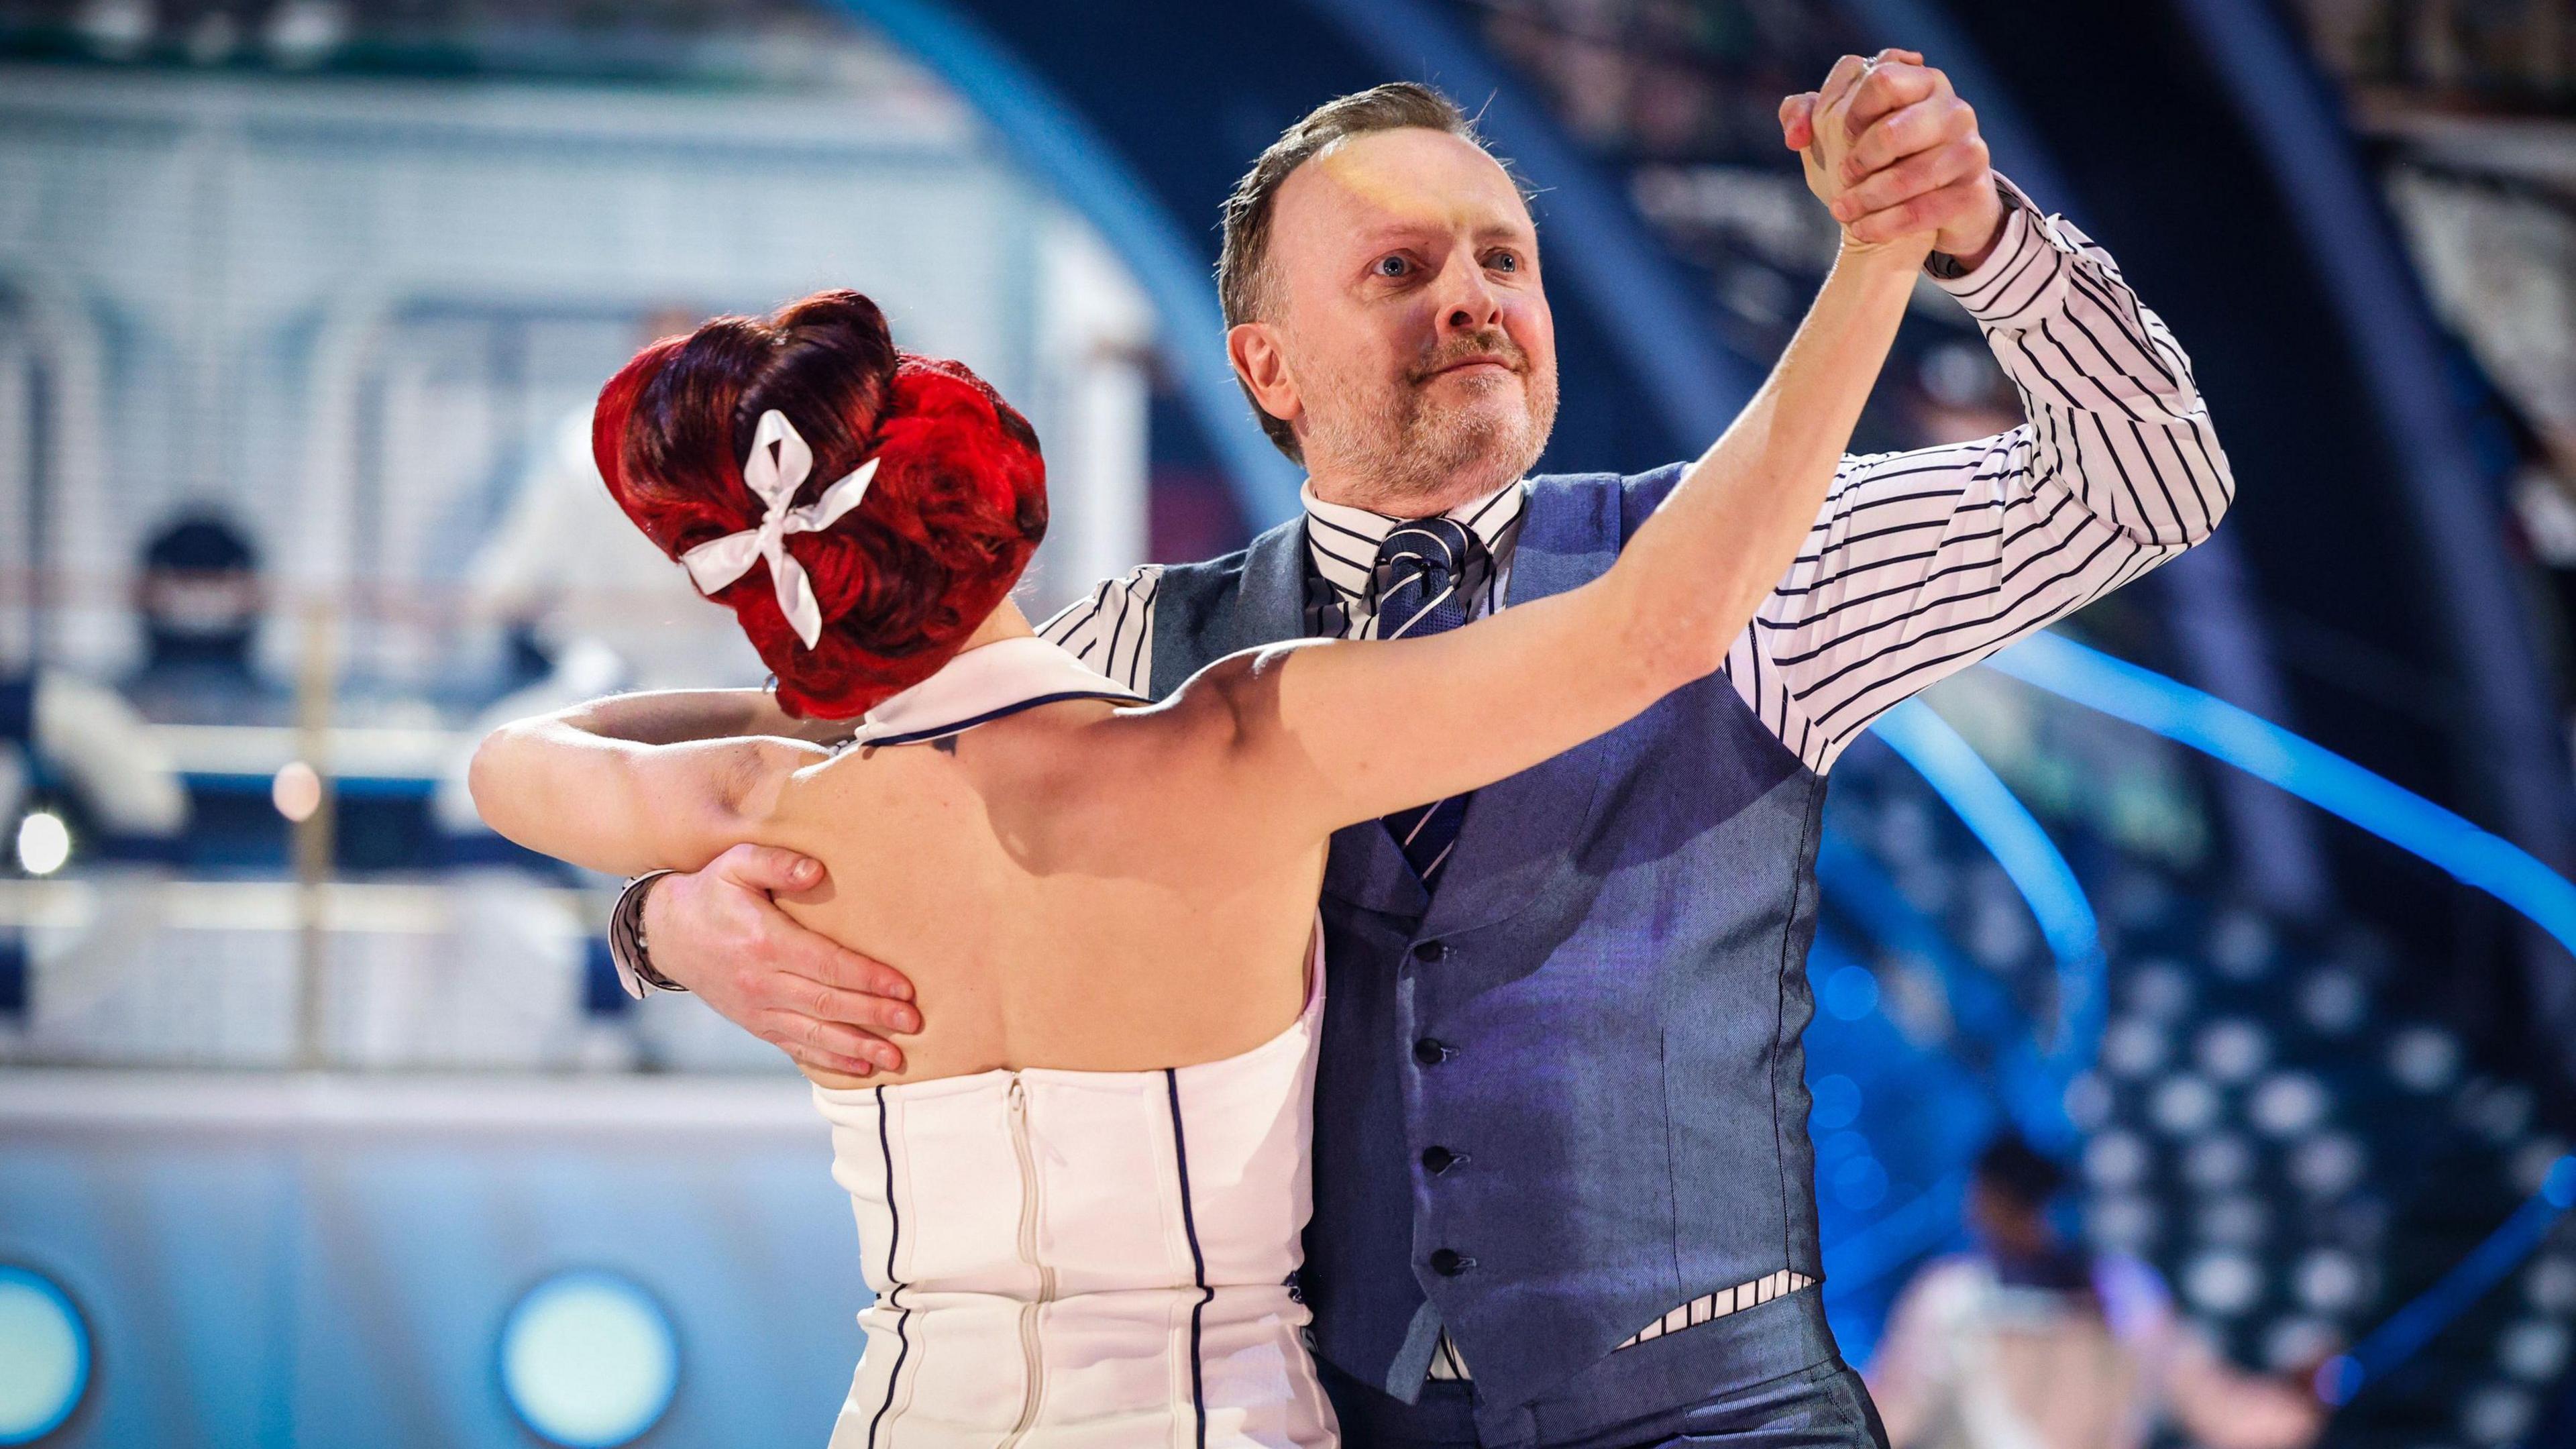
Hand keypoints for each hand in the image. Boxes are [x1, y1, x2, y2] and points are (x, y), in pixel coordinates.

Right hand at [641, 844, 920, 1075]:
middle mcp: (761, 982)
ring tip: (895, 1058)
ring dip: (858, 1046)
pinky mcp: (754, 1023)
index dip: (867, 978)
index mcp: (764, 942)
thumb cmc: (711, 892)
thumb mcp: (736, 864)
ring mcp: (756, 1008)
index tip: (903, 988)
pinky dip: (828, 1058)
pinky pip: (795, 1046)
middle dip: (873, 1016)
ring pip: (814, 1033)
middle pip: (827, 1003)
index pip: (826, 965)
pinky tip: (859, 1066)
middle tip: (914, 1024)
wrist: (667, 933)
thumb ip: (776, 862)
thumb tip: (815, 870)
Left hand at [1780, 48, 2004, 264]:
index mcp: (1922, 82)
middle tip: (1845, 176)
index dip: (1852, 112)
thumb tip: (1795, 135)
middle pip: (1890, 131)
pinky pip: (1921, 211)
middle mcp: (1953, 109)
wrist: (1933, 210)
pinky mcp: (1973, 191)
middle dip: (1858, 162)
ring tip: (1844, 210)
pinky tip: (1862, 229)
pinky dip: (1883, 225)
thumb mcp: (1840, 134)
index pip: (1880, 79)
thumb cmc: (1879, 162)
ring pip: (1905, 177)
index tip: (1844, 136)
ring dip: (1865, 199)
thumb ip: (1806, 114)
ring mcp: (1968, 148)